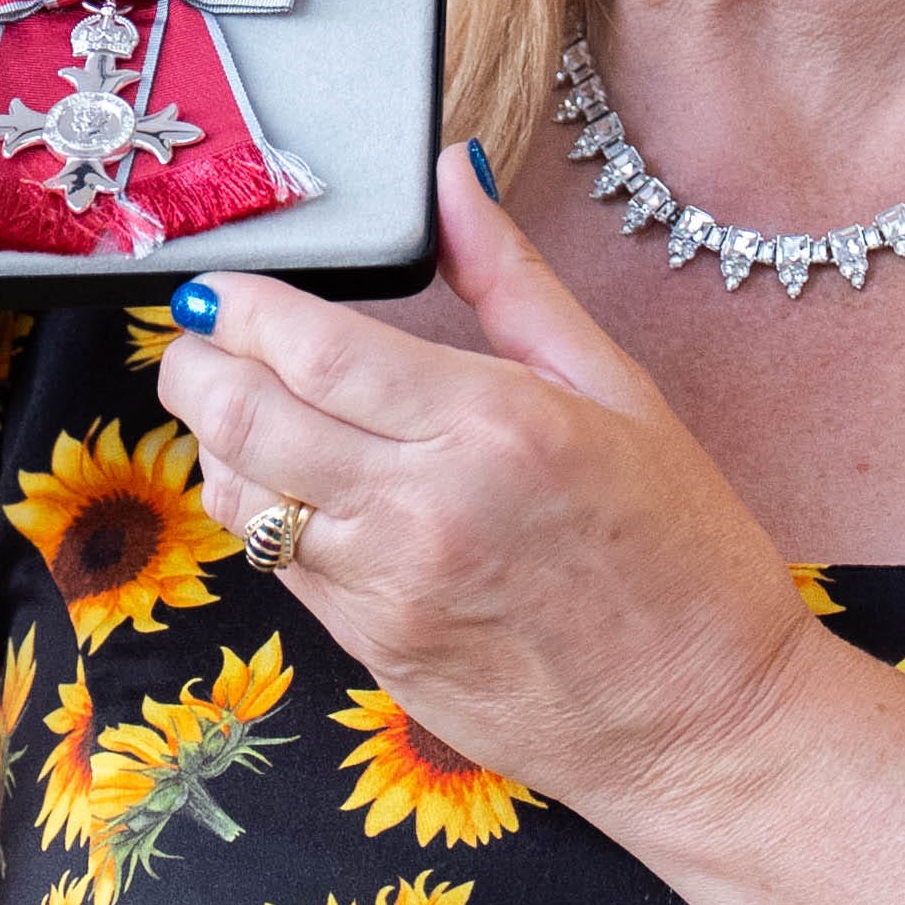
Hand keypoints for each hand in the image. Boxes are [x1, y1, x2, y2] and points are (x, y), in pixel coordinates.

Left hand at [150, 148, 829, 819]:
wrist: (708, 725)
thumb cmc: (684, 554)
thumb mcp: (619, 392)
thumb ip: (513, 282)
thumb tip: (451, 180)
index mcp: (493, 425)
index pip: (309, 347)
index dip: (238, 307)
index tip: (219, 287)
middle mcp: (424, 508)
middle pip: (243, 416)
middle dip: (195, 364)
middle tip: (197, 338)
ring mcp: (389, 590)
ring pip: (240, 498)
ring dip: (221, 442)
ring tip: (242, 407)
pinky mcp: (375, 652)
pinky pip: (279, 568)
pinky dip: (266, 516)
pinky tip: (297, 487)